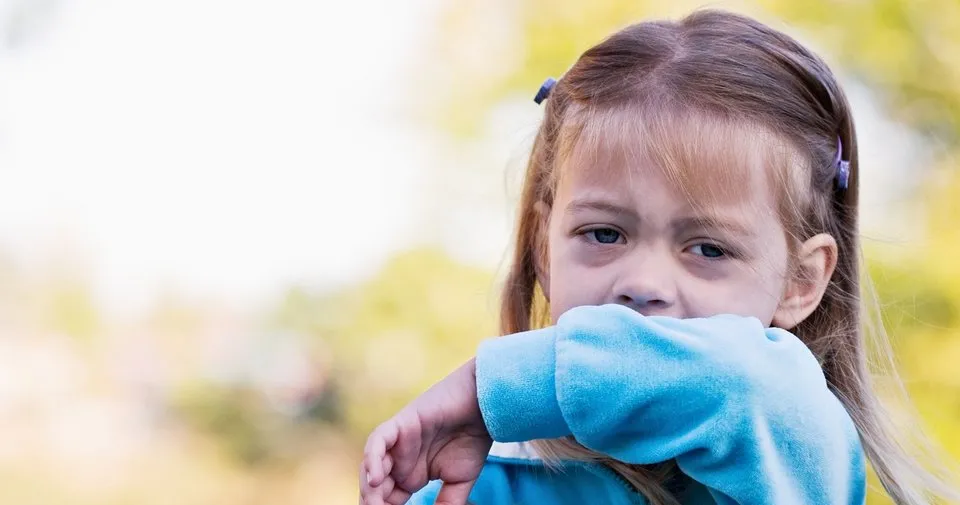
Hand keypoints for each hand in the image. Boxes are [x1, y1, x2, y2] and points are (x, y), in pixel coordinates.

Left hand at [360, 359, 492, 504]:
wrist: (484, 408)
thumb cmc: (473, 440)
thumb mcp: (458, 482)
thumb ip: (446, 503)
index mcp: (410, 475)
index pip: (388, 500)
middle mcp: (399, 460)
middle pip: (375, 487)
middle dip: (373, 504)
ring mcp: (397, 443)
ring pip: (372, 467)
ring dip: (370, 488)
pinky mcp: (400, 424)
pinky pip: (377, 441)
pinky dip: (372, 459)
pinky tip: (376, 479)